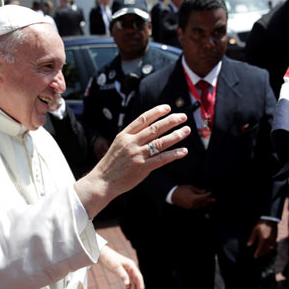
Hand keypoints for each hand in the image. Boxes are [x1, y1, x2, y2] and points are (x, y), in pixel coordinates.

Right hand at [75, 104, 189, 218]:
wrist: (102, 181)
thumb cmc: (111, 165)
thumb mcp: (118, 145)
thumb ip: (132, 138)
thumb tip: (149, 132)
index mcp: (125, 135)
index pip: (143, 119)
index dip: (156, 112)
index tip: (168, 108)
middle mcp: (131, 142)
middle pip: (155, 128)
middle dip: (171, 121)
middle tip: (183, 116)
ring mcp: (137, 155)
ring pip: (160, 142)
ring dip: (176, 135)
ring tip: (186, 130)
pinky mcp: (142, 167)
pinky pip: (161, 159)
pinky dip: (174, 154)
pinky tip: (183, 151)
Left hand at [97, 245, 144, 288]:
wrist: (102, 254)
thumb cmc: (109, 259)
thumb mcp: (116, 268)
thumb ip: (123, 275)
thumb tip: (127, 285)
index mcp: (131, 266)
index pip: (139, 277)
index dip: (141, 286)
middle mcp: (131, 268)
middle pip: (137, 280)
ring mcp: (128, 270)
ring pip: (133, 281)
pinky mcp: (123, 271)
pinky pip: (128, 280)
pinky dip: (128, 287)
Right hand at [171, 185, 214, 209]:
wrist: (173, 195)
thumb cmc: (181, 190)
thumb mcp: (191, 188)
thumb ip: (198, 190)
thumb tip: (204, 191)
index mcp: (194, 198)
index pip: (204, 197)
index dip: (208, 195)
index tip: (210, 192)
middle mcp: (193, 203)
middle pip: (203, 202)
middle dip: (209, 200)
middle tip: (214, 199)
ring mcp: (191, 206)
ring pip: (200, 205)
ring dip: (205, 203)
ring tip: (209, 202)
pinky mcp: (189, 208)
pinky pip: (196, 207)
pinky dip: (200, 205)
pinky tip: (202, 204)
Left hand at [248, 220, 277, 257]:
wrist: (270, 219)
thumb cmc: (261, 224)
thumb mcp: (254, 230)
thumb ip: (252, 238)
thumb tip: (248, 245)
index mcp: (263, 239)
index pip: (260, 248)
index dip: (257, 253)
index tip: (255, 256)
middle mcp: (269, 240)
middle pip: (265, 250)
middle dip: (261, 253)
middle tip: (258, 255)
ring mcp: (273, 240)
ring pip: (270, 248)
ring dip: (266, 251)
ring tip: (262, 252)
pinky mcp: (275, 238)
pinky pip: (273, 245)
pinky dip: (269, 248)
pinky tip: (267, 248)